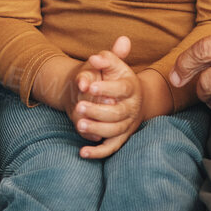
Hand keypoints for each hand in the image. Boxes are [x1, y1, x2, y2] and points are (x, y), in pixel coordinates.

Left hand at [69, 36, 148, 159]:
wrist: (132, 98)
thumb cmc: (118, 77)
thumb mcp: (114, 65)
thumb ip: (106, 59)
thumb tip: (95, 57)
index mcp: (132, 87)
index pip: (122, 89)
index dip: (106, 88)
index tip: (90, 87)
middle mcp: (133, 107)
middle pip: (118, 113)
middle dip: (97, 111)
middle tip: (78, 107)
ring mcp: (128, 124)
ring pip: (114, 131)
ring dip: (96, 129)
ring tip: (79, 124)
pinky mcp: (121, 137)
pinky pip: (111, 147)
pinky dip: (98, 152)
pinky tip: (82, 152)